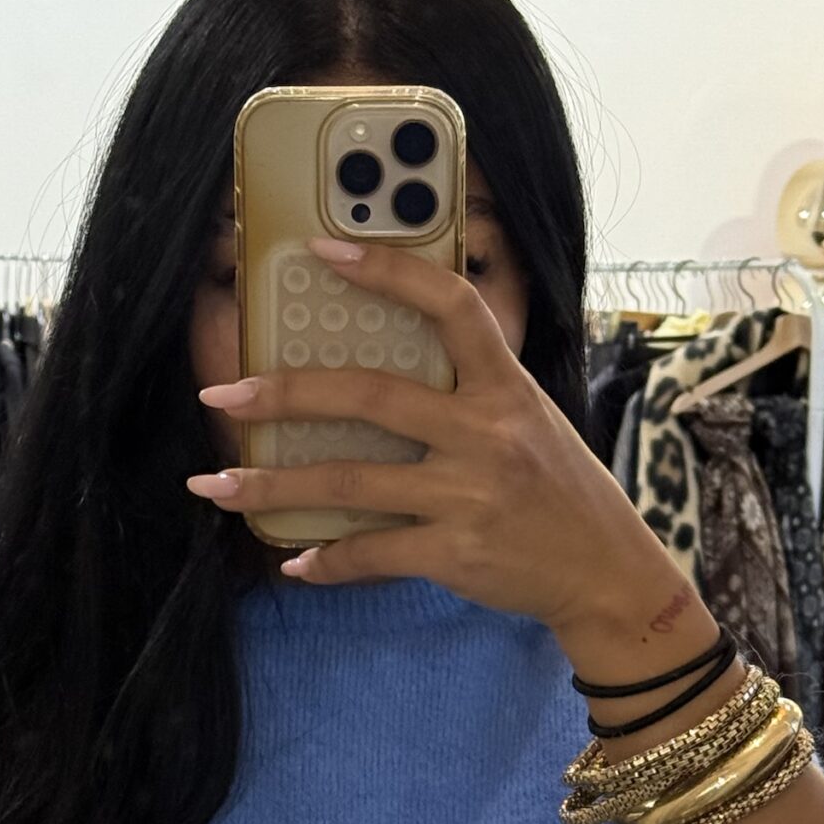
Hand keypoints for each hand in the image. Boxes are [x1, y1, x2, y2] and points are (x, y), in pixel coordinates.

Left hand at [187, 235, 705, 665]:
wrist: (607, 572)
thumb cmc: (561, 492)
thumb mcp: (531, 421)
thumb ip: (472, 393)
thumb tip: (387, 379)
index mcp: (505, 387)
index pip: (449, 306)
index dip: (387, 272)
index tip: (323, 252)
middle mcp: (485, 433)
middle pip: (369, 396)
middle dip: (285, 394)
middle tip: (224, 391)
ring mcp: (468, 495)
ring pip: (349, 481)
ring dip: (272, 484)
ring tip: (216, 483)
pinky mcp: (456, 552)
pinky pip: (372, 553)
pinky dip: (327, 561)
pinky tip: (294, 562)